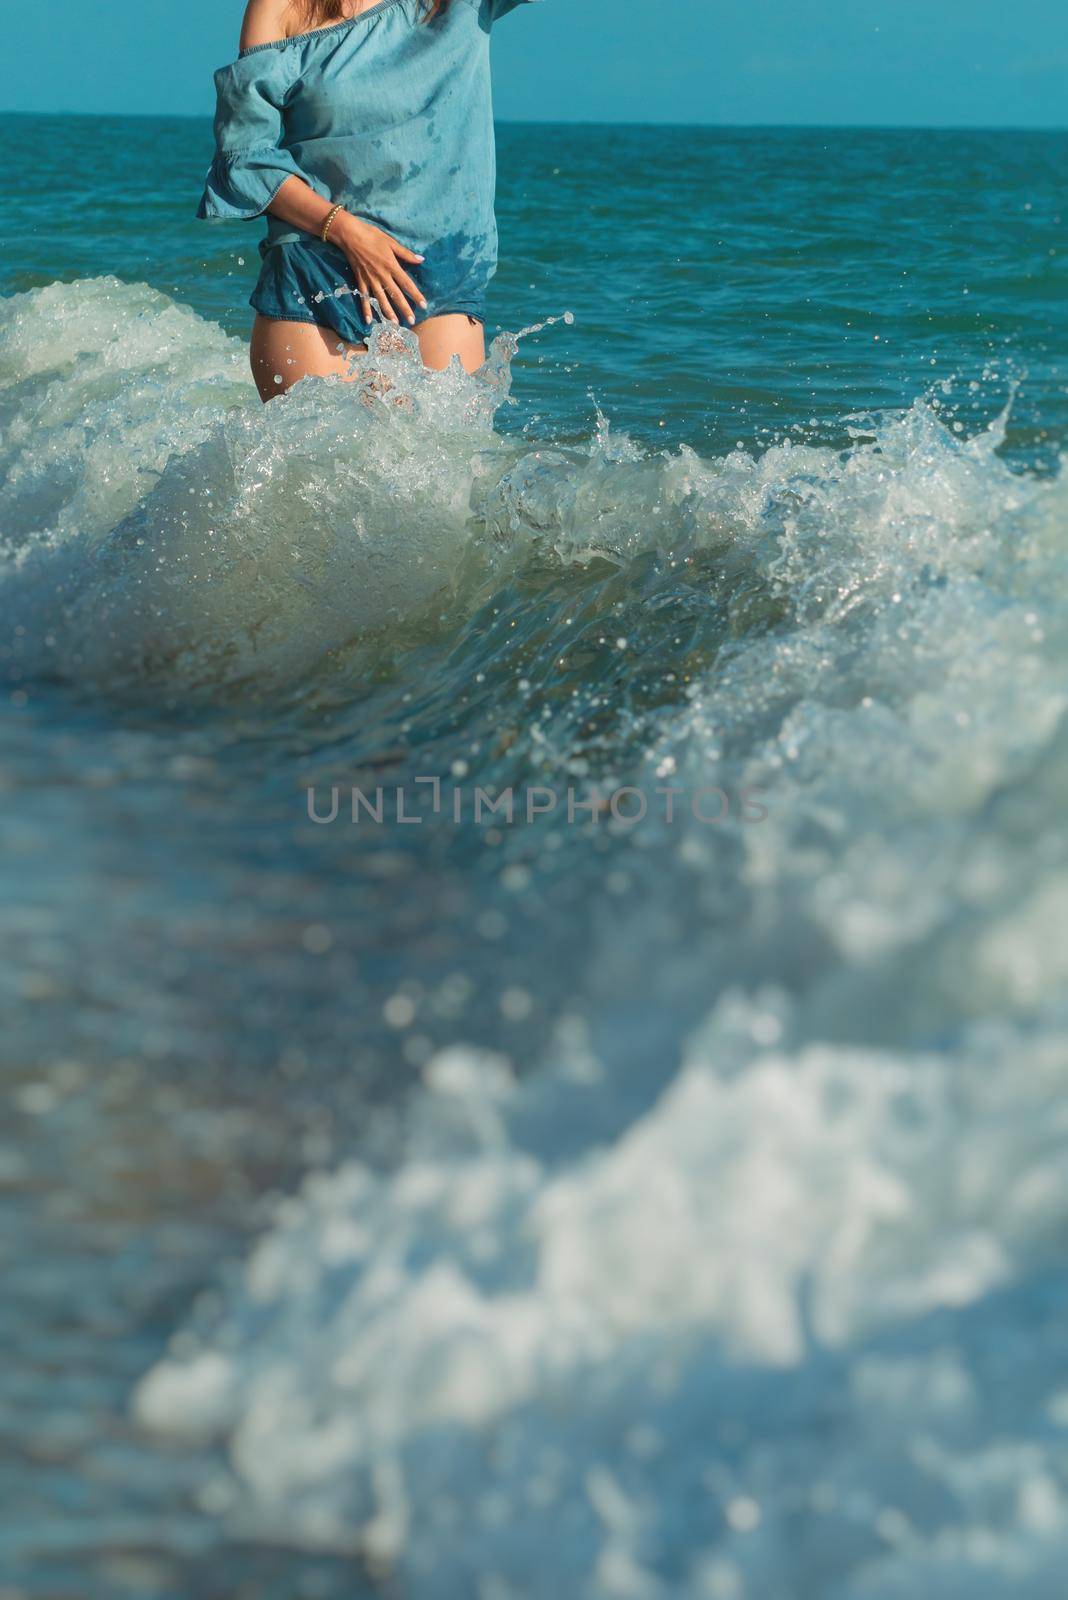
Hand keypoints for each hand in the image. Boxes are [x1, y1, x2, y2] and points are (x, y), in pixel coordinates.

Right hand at [333, 212, 426, 326]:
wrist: (350, 235)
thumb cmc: (372, 236)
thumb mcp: (391, 242)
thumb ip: (406, 253)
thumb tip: (421, 260)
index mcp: (391, 265)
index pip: (406, 284)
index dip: (416, 295)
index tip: (423, 305)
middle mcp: (382, 275)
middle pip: (395, 295)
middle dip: (404, 308)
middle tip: (412, 321)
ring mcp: (370, 279)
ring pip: (381, 299)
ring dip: (388, 313)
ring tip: (395, 324)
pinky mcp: (360, 280)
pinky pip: (364, 297)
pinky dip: (366, 309)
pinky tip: (369, 321)